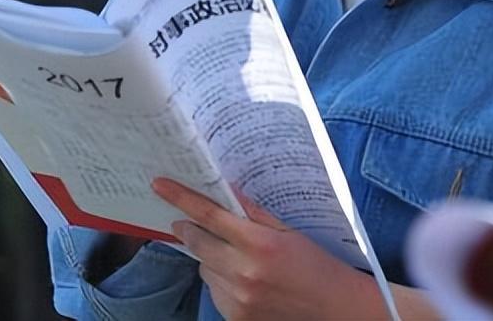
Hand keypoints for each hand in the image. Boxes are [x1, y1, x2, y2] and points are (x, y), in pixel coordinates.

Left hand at [153, 177, 385, 320]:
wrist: (332, 308)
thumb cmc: (315, 265)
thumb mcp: (288, 231)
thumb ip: (254, 214)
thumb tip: (227, 192)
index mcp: (261, 244)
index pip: (211, 215)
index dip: (182, 198)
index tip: (161, 186)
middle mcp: (245, 272)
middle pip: (198, 242)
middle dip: (189, 229)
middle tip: (185, 221)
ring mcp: (238, 298)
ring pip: (204, 268)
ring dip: (209, 257)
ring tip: (234, 257)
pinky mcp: (235, 317)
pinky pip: (213, 291)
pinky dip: (219, 281)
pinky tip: (242, 279)